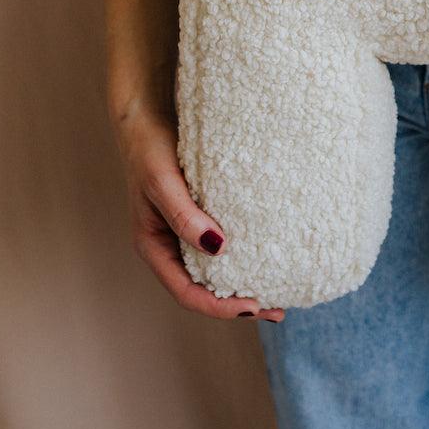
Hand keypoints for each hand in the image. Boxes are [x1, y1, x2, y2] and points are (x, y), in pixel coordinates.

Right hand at [114, 106, 285, 323]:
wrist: (148, 118)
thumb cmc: (150, 149)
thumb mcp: (163, 182)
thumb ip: (184, 215)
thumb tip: (217, 249)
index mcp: (155, 247)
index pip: (187, 292)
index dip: (219, 306)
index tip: (254, 307)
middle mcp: (170, 246)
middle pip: (204, 289)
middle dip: (237, 304)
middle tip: (278, 311)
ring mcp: (185, 233)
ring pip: (215, 271)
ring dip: (243, 284)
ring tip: (279, 292)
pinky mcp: (201, 217)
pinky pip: (224, 247)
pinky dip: (243, 258)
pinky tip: (267, 257)